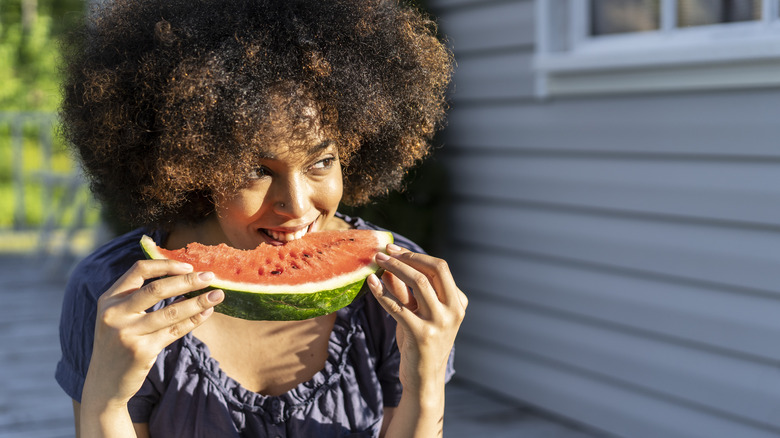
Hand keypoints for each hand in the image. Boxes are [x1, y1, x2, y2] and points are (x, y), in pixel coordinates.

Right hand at [82, 259, 223, 407]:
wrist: (104, 385)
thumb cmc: (118, 345)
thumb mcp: (117, 317)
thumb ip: (138, 298)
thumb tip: (182, 278)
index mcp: (109, 299)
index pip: (139, 270)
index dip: (166, 265)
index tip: (189, 266)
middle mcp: (115, 314)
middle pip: (158, 288)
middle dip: (188, 280)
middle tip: (210, 276)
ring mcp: (127, 333)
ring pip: (171, 312)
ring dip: (198, 301)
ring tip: (218, 294)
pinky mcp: (141, 352)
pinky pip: (175, 331)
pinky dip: (194, 320)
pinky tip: (207, 313)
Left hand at [367, 244, 466, 390]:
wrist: (423, 380)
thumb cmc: (420, 344)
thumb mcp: (417, 313)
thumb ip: (406, 289)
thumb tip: (389, 264)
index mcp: (457, 303)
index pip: (439, 268)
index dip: (415, 255)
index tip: (394, 249)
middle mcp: (453, 311)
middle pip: (434, 270)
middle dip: (408, 257)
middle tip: (384, 252)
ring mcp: (439, 323)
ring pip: (418, 283)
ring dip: (394, 268)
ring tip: (377, 262)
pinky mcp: (421, 335)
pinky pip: (398, 306)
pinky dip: (382, 292)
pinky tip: (371, 282)